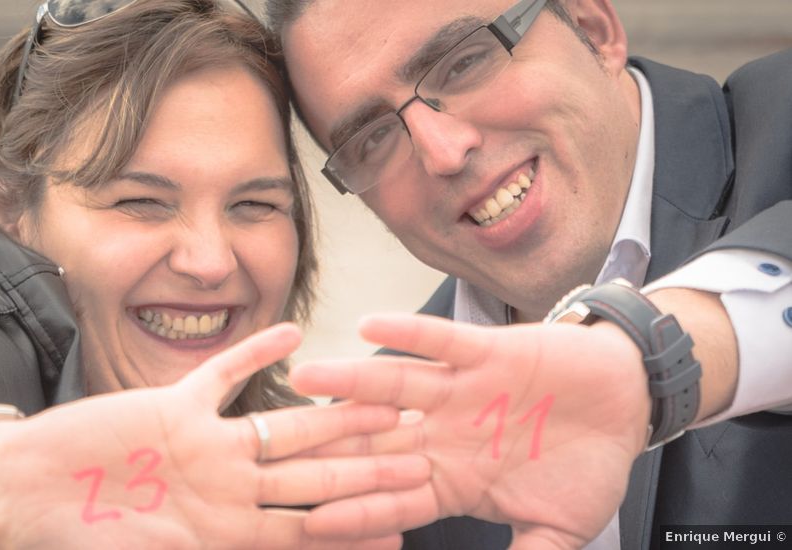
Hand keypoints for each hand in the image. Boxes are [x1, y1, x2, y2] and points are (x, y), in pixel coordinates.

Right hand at [0, 323, 428, 549]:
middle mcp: (227, 483)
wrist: (23, 496)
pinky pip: (222, 374)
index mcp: (228, 529)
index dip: (358, 524)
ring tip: (384, 398)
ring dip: (334, 411)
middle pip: (312, 473)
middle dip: (368, 467)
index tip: (407, 520)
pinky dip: (253, 352)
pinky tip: (293, 332)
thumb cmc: (77, 540)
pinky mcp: (173, 406)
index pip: (309, 527)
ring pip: (284, 424)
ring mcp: (205, 443)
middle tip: (423, 455)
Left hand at [291, 314, 650, 549]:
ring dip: (351, 381)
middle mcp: (445, 432)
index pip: (395, 500)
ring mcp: (460, 391)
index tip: (311, 522)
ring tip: (305, 376)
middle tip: (280, 447)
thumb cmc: (589, 463)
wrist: (624, 400)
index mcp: (455, 478)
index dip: (356, 511)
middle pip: (378, 440)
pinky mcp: (483, 352)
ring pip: (395, 384)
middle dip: (332, 445)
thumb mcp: (559, 528)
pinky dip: (407, 332)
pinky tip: (367, 327)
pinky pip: (439, 341)